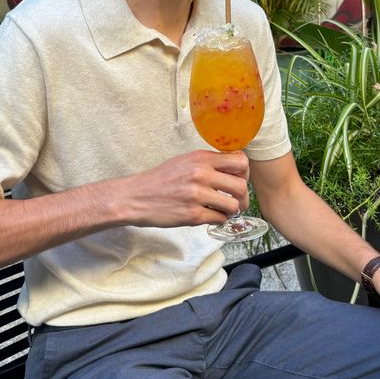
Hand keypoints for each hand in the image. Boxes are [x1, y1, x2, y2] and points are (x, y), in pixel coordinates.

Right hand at [123, 149, 249, 228]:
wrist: (135, 197)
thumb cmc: (160, 180)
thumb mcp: (184, 161)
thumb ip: (207, 163)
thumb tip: (233, 169)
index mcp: (200, 158)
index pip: (240, 161)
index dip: (244, 173)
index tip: (238, 180)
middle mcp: (201, 174)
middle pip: (241, 186)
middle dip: (242, 197)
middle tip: (236, 201)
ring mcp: (197, 195)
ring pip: (233, 205)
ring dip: (230, 210)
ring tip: (221, 210)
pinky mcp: (192, 215)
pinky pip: (219, 219)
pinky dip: (217, 219)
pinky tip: (208, 216)